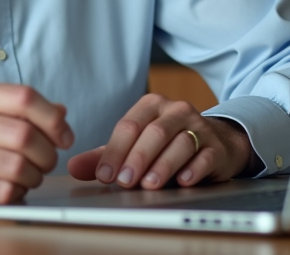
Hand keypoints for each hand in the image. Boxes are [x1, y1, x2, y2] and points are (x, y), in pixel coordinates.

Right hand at [0, 82, 73, 207]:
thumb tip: (61, 113)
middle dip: (47, 153)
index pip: (25, 98)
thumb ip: (19, 108)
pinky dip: (17, 192)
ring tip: (30, 175)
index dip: (53, 118)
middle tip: (46, 159)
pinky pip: (3, 191)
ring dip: (34, 176)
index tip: (63, 135)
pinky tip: (13, 187)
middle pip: (25, 135)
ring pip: (18, 167)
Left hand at [66, 94, 258, 188]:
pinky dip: (194, 169)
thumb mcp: (135, 144)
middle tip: (124, 182)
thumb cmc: (167, 143)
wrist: (215, 141)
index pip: (128, 126)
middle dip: (137, 158)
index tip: (104, 175)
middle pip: (154, 133)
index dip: (114, 152)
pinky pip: (205, 156)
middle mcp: (176, 111)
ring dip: (162, 166)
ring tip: (149, 184)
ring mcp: (199, 127)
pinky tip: (183, 181)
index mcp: (151, 105)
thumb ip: (106, 155)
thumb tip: (73, 167)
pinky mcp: (216, 147)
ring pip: (179, 143)